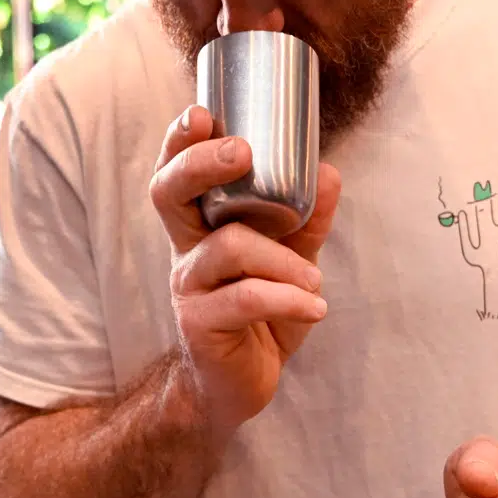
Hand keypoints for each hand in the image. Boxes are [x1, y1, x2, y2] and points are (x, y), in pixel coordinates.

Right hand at [151, 105, 340, 439]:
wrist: (241, 383)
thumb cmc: (262, 311)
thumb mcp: (292, 259)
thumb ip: (307, 219)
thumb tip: (328, 172)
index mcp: (201, 224)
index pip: (176, 172)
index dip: (181, 141)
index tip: (202, 113)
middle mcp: (186, 248)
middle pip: (169, 192)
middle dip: (201, 164)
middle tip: (240, 151)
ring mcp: (189, 286)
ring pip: (228, 247)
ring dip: (282, 259)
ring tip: (315, 281)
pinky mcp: (201, 324)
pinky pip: (245, 298)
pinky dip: (287, 298)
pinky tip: (315, 307)